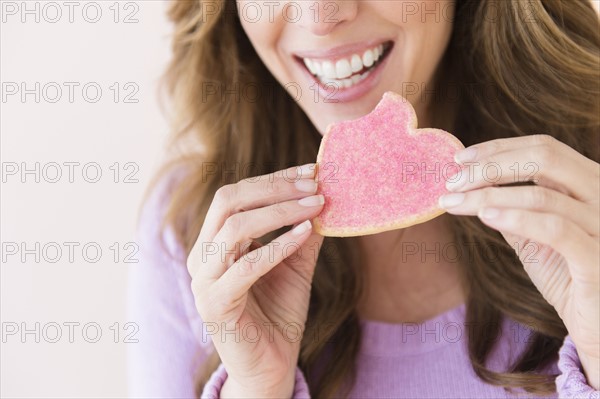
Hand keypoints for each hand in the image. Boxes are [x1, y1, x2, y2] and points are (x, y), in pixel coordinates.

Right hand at [187, 164, 324, 397]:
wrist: (270, 365)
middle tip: (314, 184)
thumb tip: (322, 196)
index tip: (311, 170)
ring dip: (279, 211)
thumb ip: (302, 233)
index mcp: (216, 242)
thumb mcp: (295, 265)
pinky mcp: (215, 304)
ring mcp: (204, 279)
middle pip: (228, 201)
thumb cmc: (279, 314)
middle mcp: (203, 255)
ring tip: (316, 205)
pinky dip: (278, 244)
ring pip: (235, 226)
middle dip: (274, 187)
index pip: (238, 194)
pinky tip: (305, 232)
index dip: (274, 178)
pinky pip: (247, 265)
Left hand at [439, 134, 599, 388]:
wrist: (598, 324)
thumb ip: (513, 208)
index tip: (459, 158)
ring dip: (488, 195)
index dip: (498, 148)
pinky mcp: (597, 257)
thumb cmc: (568, 277)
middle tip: (452, 181)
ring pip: (541, 195)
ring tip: (453, 201)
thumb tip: (472, 185)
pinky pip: (555, 229)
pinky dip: (516, 218)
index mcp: (588, 184)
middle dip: (491, 166)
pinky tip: (485, 217)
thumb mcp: (534, 236)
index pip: (543, 148)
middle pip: (545, 158)